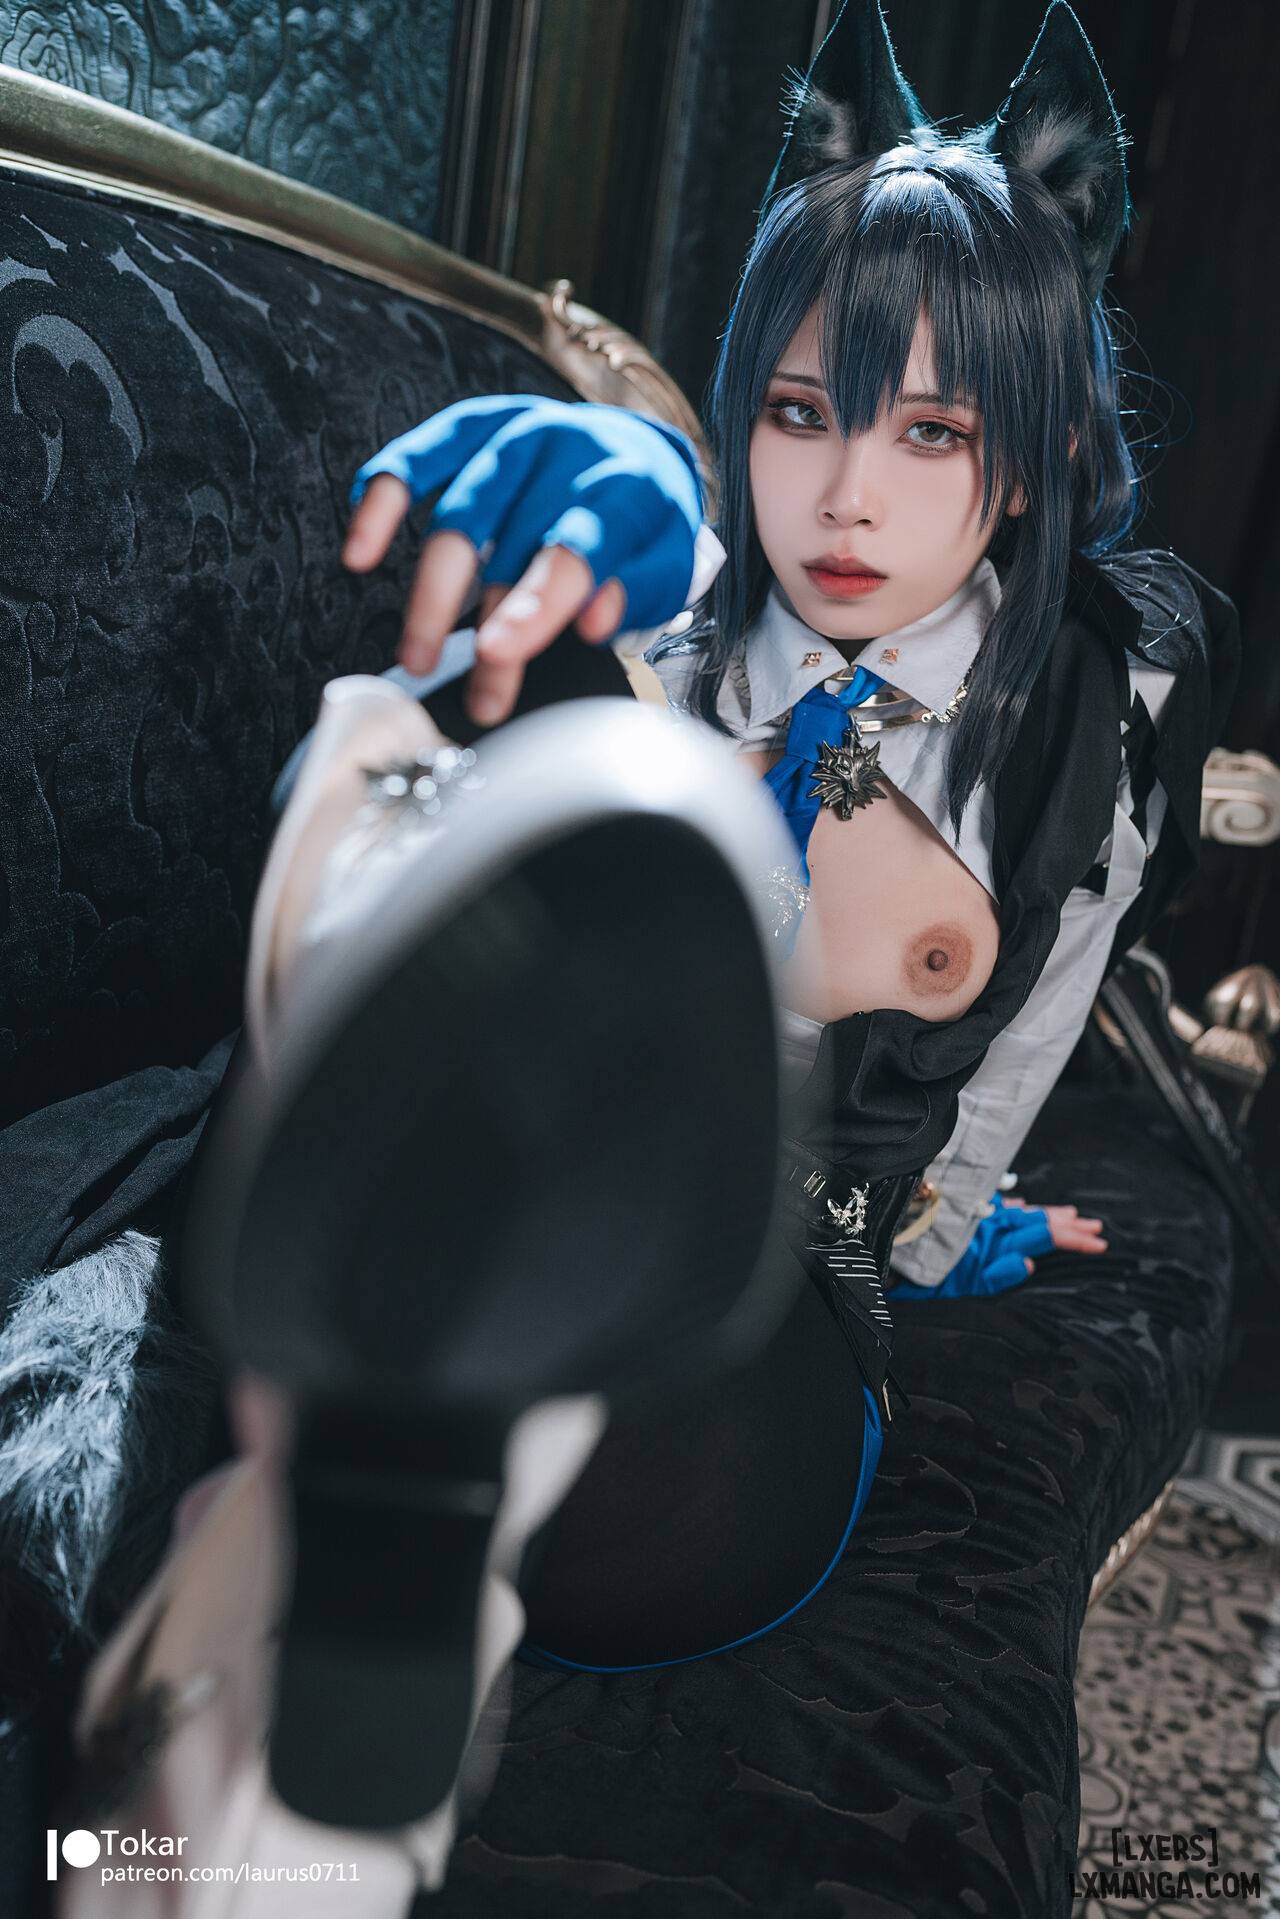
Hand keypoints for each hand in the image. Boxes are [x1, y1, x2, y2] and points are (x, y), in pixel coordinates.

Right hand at [342, 396, 702, 727]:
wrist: (636, 449)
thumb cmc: (642, 525)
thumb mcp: (663, 565)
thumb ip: (636, 593)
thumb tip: (594, 622)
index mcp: (624, 484)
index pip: (577, 548)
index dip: (536, 605)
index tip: (497, 655)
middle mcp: (564, 448)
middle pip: (513, 545)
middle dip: (490, 625)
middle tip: (477, 694)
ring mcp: (512, 433)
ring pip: (460, 513)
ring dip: (434, 592)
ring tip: (419, 657)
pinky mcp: (470, 425)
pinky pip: (416, 457)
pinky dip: (382, 502)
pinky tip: (361, 552)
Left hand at [897, 1191, 1109, 1299]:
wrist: (880, 1260)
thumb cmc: (915, 1278)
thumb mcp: (957, 1285)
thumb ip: (995, 1274)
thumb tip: (1031, 1261)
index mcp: (990, 1240)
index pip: (1041, 1234)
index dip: (1072, 1238)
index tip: (1099, 1241)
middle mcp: (985, 1225)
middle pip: (1036, 1220)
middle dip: (1068, 1225)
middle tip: (1097, 1228)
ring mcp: (973, 1221)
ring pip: (1019, 1213)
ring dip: (1048, 1216)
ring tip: (1074, 1216)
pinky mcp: (959, 1220)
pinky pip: (995, 1209)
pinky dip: (1016, 1210)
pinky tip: (1024, 1207)